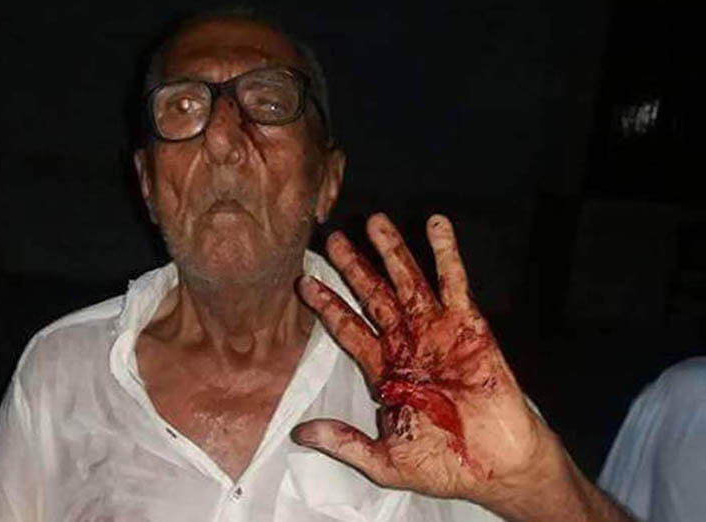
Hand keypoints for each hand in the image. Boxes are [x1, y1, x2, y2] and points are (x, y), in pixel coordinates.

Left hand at [293, 213, 548, 503]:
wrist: (497, 466)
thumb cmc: (446, 465)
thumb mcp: (385, 461)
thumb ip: (345, 443)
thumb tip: (302, 433)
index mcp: (386, 371)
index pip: (349, 330)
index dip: (328, 307)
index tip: (305, 284)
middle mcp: (408, 343)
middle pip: (374, 296)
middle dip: (354, 268)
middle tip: (334, 240)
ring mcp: (437, 331)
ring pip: (409, 282)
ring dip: (393, 252)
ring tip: (375, 221)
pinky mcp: (469, 325)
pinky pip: (455, 283)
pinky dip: (446, 254)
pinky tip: (435, 226)